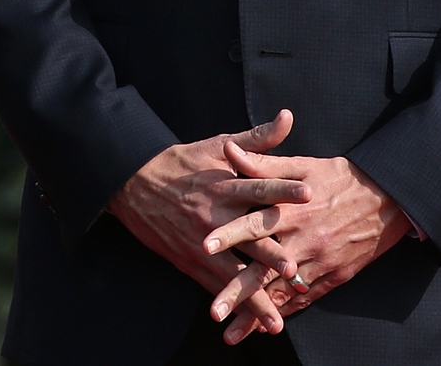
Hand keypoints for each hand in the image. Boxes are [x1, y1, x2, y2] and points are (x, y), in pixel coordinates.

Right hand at [108, 111, 309, 340]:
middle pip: (247, 238)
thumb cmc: (181, 163)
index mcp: (222, 185)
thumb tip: (288, 118)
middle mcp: (213, 216)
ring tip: (276, 318)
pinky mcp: (189, 260)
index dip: (283, 190)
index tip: (309, 193)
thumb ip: (256, 139)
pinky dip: (231, 303)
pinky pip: (213, 285)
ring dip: (254, 295)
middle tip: (294, 271)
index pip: (258, 186)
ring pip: (231, 272)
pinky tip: (248, 322)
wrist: (132, 183)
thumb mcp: (216, 145)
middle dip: (270, 256)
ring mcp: (200, 243)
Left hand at [203, 143, 410, 323]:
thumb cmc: (338, 177)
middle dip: (238, 291)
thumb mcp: (300, 165)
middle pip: (265, 270)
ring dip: (257, 314)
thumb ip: (261, 164)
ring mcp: (319, 262)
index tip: (204, 247)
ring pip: (283, 293)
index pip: (253, 225)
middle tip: (214, 311)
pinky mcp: (334, 276)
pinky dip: (285, 312)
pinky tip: (266, 327)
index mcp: (291, 211)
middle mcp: (303, 241)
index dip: (229, 236)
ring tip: (232, 333)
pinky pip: (305, 299)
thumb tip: (227, 151)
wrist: (387, 198)